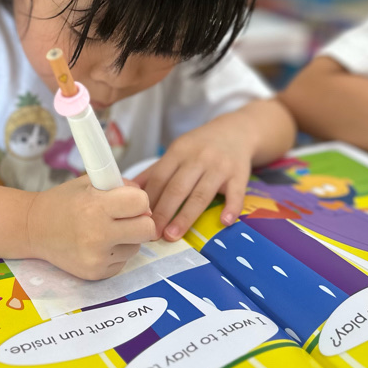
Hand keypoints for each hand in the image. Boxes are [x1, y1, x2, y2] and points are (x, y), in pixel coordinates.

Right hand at [25, 176, 155, 280]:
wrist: (33, 229)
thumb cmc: (64, 202)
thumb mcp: (89, 184)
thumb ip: (120, 188)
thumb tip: (146, 207)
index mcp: (95, 206)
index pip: (141, 202)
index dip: (139, 200)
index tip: (128, 200)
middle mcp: (97, 234)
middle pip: (147, 229)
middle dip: (141, 221)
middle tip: (126, 218)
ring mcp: (96, 258)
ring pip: (136, 247)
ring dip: (128, 238)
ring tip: (105, 231)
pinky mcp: (96, 273)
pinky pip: (123, 261)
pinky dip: (116, 253)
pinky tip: (97, 245)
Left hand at [136, 99, 294, 240]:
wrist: (236, 131)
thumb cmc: (201, 147)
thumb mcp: (177, 152)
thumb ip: (155, 171)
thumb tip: (127, 190)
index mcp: (179, 152)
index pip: (160, 178)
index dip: (148, 200)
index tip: (137, 220)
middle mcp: (198, 158)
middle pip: (177, 188)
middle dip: (163, 212)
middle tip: (152, 234)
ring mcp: (220, 167)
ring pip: (201, 194)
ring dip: (186, 216)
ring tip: (173, 235)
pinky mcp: (240, 174)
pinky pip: (236, 193)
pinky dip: (231, 207)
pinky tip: (224, 222)